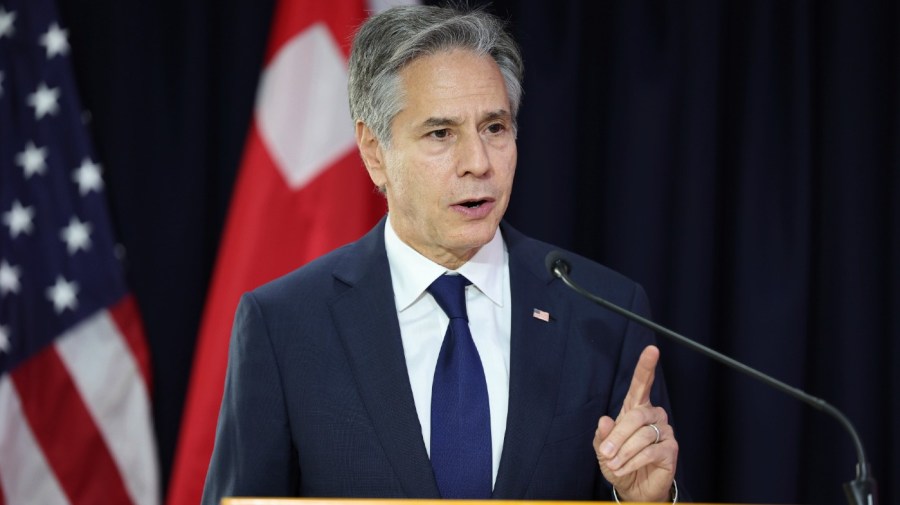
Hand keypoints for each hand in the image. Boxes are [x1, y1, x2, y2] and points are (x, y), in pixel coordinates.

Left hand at [594, 345, 677, 501]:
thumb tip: (604, 419)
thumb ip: (602, 435)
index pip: (642, 383)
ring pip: (641, 436)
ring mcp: (664, 431)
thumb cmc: (618, 462)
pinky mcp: (671, 449)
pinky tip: (623, 469)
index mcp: (636, 408)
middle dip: (617, 436)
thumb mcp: (603, 449)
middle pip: (635, 416)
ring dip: (623, 453)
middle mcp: (653, 415)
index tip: (652, 350)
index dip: (646, 366)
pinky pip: (650, 452)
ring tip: (613, 465)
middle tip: (606, 453)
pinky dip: (633, 462)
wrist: (634, 488)